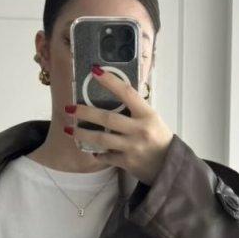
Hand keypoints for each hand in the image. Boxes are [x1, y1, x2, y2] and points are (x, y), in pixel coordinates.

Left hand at [64, 67, 172, 184]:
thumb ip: (135, 109)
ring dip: (83, 133)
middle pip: (107, 118)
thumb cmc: (159, 137)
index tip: (94, 71)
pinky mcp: (127, 162)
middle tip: (69, 108)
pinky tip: (91, 150)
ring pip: (102, 139)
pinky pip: (107, 156)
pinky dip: (97, 153)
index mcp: (147, 114)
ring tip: (69, 129)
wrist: (170, 166)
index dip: (110, 81)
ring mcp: (133, 147)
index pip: (127, 93)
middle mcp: (140, 129)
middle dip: (85, 112)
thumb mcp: (152, 119)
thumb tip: (112, 93)